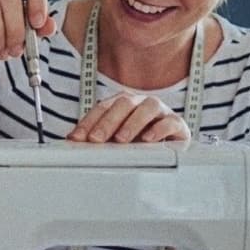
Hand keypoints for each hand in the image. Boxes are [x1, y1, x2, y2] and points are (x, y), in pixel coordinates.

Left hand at [67, 92, 190, 142]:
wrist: (170, 146)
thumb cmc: (138, 141)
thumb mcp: (114, 139)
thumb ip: (97, 137)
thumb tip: (72, 141)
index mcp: (123, 103)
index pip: (102, 107)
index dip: (88, 122)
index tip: (77, 138)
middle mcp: (141, 103)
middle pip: (124, 103)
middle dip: (107, 122)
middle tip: (96, 139)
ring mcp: (161, 111)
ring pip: (148, 107)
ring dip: (132, 123)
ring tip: (121, 139)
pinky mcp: (177, 124)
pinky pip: (171, 122)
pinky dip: (159, 130)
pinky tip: (148, 139)